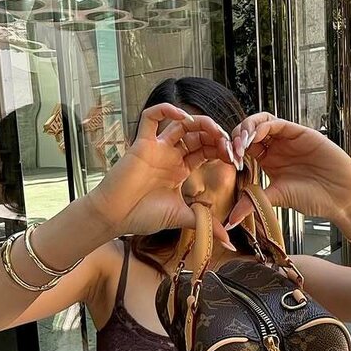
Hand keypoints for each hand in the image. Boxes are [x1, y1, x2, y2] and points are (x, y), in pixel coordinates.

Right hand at [88, 103, 238, 246]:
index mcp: (181, 169)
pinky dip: (166, 110)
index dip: (223, 150)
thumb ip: (205, 222)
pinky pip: (150, 117)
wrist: (115, 217)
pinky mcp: (142, 143)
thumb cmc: (142, 216)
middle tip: (229, 145)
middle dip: (216, 136)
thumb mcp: (182, 218)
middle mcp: (171, 155)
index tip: (235, 160)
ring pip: (180, 123)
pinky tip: (183, 118)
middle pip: (198, 134)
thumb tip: (228, 241)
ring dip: (200, 122)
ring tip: (213, 130)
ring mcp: (157, 148)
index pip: (207, 150)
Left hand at [222, 113, 350, 230]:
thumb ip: (253, 203)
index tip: (228, 162)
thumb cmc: (313, 198)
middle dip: (236, 138)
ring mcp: (287, 138)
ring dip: (246, 128)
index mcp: (267, 161)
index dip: (232, 151)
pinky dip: (262, 126)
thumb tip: (230, 221)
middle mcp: (275, 147)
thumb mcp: (276, 198)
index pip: (243, 148)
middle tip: (231, 150)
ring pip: (260, 122)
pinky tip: (254, 137)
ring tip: (240, 142)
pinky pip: (276, 122)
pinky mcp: (299, 132)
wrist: (341, 196)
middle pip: (248, 132)